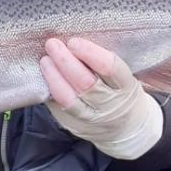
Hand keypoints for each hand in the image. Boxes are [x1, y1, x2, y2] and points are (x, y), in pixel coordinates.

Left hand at [39, 37, 162, 159]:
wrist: (126, 127)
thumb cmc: (120, 92)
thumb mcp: (122, 78)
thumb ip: (102, 63)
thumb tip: (74, 43)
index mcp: (125, 86)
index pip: (110, 68)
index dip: (90, 54)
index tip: (74, 42)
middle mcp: (110, 104)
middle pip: (85, 83)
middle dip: (66, 61)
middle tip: (53, 44)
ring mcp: (92, 118)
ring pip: (69, 98)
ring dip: (54, 77)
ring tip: (45, 60)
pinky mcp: (75, 126)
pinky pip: (59, 108)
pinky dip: (50, 90)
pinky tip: (44, 77)